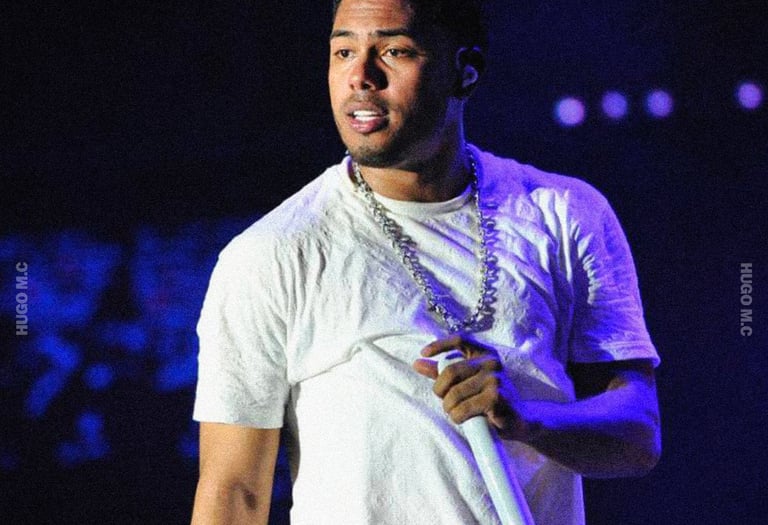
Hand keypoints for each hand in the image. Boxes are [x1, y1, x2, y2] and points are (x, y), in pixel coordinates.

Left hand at [412, 335, 529, 440]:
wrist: (520, 421)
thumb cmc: (490, 400)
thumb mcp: (467, 382)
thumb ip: (443, 371)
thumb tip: (417, 363)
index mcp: (486, 354)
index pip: (460, 340)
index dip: (440, 344)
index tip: (423, 353)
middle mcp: (492, 362)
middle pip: (450, 371)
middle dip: (440, 390)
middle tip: (444, 401)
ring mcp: (495, 379)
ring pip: (454, 394)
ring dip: (449, 408)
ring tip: (456, 413)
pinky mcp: (496, 398)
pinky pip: (463, 408)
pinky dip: (458, 417)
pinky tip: (464, 419)